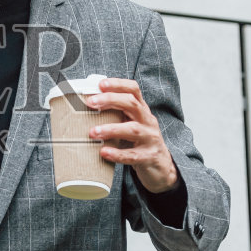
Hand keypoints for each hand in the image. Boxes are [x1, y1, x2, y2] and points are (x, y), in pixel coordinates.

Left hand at [84, 77, 179, 193]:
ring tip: (93, 132)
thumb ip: (116, 114)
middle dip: (110, 100)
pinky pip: (133, 155)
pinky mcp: (149, 156)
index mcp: (142, 111)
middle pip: (132, 104)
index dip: (118, 84)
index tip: (100, 84)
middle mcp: (148, 121)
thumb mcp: (131, 124)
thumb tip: (88, 106)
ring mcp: (150, 138)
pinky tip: (104, 152)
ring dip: (111, 129)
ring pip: (133, 129)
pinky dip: (117, 153)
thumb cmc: (140, 143)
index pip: (133, 90)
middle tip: (91, 103)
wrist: (161, 166)